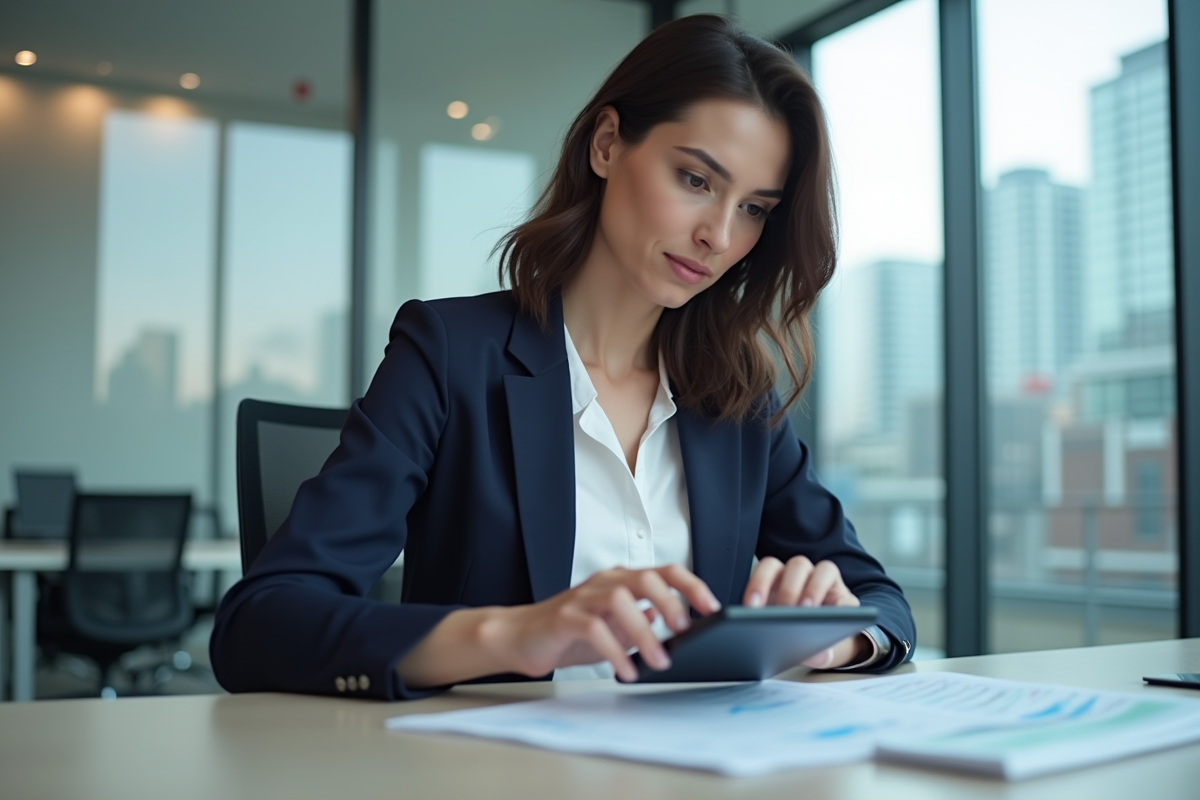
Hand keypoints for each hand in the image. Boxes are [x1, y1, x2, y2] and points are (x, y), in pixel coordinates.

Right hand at [398, 564, 721, 687]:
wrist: (520, 636)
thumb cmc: (569, 632)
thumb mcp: (614, 626)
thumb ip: (641, 621)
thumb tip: (673, 622)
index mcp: (620, 580)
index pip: (663, 571)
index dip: (691, 585)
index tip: (712, 607)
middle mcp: (604, 582)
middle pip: (645, 578)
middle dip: (671, 603)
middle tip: (685, 632)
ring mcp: (583, 597)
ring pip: (621, 601)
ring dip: (646, 633)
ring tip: (660, 661)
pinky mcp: (565, 617)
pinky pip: (596, 630)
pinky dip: (616, 651)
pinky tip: (627, 671)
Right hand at [742, 555, 868, 668]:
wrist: (812, 638)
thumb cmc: (826, 634)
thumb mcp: (831, 644)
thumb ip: (827, 651)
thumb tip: (821, 655)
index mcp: (829, 582)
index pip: (825, 572)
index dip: (817, 587)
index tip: (807, 609)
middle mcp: (805, 574)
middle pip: (797, 566)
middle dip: (789, 589)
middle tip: (782, 612)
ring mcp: (782, 577)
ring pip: (771, 565)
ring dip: (761, 584)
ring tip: (753, 610)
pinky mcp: (763, 584)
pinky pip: (754, 578)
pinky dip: (750, 592)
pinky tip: (746, 612)